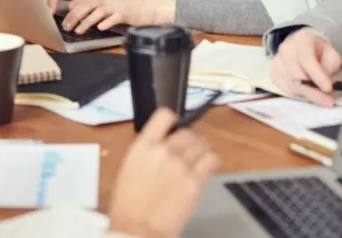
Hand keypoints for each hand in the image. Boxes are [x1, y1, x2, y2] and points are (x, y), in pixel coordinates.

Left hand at [62, 0, 175, 33]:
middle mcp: (108, 1)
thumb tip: (81, 19)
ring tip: (78, 30)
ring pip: (98, 12)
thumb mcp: (111, 9)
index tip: (62, 22)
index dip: (71, 13)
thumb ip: (97, 12)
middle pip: (87, 7)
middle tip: (65, 27)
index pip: (83, 4)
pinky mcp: (126, 13)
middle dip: (74, 17)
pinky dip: (107, 23)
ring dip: (86, 21)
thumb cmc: (129, 10)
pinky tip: (100, 29)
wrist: (149, 7)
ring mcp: (116, 6)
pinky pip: (115, 17)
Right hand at [108, 107, 218, 237]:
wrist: (138, 229)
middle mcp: (163, 151)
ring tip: (197, 160)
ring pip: (201, 145)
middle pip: (187, 132)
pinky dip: (211, 161)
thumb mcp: (130, 167)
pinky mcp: (195, 182)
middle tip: (187, 150)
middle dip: (189, 140)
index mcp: (143, 146)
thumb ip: (148, 151)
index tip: (175, 124)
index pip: (164, 116)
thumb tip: (163, 144)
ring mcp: (181, 165)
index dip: (172, 119)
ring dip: (200, 150)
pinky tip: (206, 167)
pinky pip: (211, 160)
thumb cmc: (129, 205)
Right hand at [270, 28, 341, 106]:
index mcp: (301, 40)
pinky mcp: (273, 73)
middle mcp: (285, 50)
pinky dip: (298, 94)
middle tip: (329, 101)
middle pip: (297, 76)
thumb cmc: (319, 51)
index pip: (306, 59)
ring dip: (308, 94)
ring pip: (291, 85)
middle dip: (314, 91)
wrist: (302, 46)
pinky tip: (308, 93)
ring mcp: (277, 62)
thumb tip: (325, 85)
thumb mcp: (331, 54)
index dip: (317, 76)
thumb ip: (330, 67)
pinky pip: (285, 89)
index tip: (328, 89)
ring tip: (321, 98)